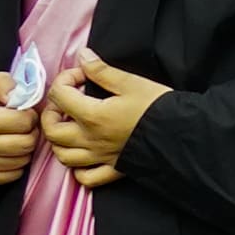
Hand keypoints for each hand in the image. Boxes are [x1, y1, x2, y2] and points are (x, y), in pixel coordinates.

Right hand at [0, 40, 45, 187]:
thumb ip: (5, 84)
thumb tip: (16, 95)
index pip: (23, 122)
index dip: (30, 115)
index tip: (23, 113)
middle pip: (26, 143)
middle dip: (31, 133)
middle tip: (24, 127)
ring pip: (22, 160)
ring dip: (25, 149)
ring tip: (15, 137)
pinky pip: (14, 175)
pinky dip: (17, 164)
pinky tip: (8, 151)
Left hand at [44, 58, 171, 188]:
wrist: (182, 135)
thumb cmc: (158, 108)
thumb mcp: (131, 82)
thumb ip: (101, 70)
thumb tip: (82, 57)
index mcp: (93, 115)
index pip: (59, 95)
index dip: (65, 79)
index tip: (82, 75)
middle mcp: (90, 139)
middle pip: (51, 130)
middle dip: (51, 113)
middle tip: (65, 102)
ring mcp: (100, 157)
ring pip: (62, 155)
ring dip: (59, 141)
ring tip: (70, 128)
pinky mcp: (113, 169)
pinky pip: (85, 177)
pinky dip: (77, 170)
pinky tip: (84, 156)